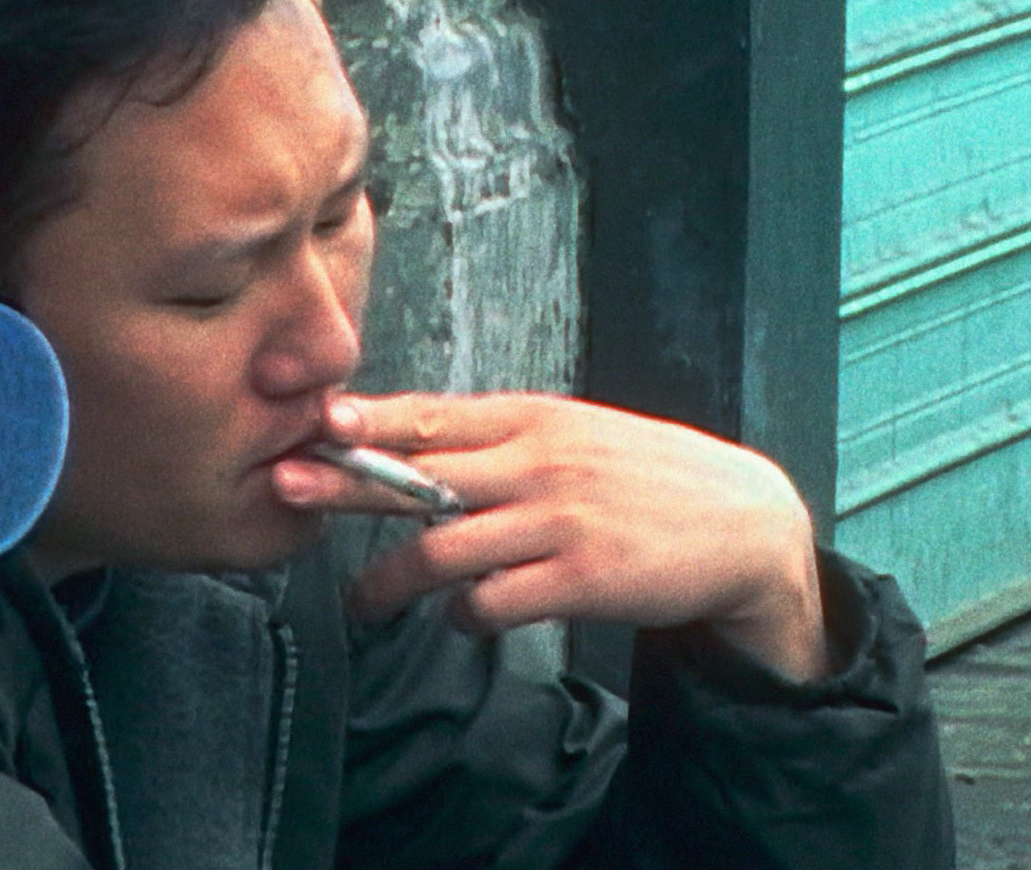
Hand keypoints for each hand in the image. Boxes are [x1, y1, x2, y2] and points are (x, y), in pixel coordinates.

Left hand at [274, 391, 830, 680]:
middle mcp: (541, 464)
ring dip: (390, 579)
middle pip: (422, 475)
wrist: (745, 524)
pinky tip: (460, 616)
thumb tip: (410, 436)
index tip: (318, 418)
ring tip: (363, 600)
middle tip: (285, 485)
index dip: (372, 418)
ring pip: (446, 549)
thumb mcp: (576, 432)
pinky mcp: (581, 581)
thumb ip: (500, 437)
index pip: (436, 414)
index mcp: (536, 419)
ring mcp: (561, 523)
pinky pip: (493, 602)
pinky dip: (464, 614)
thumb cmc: (644, 475)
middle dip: (347, 481)